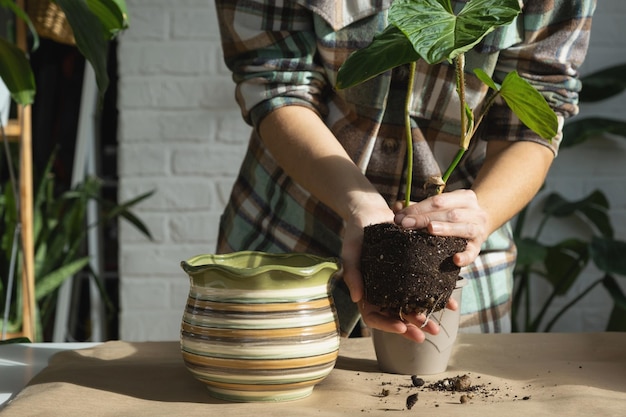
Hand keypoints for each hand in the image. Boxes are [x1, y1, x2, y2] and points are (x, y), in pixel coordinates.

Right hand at [339, 196, 458, 342]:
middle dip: (413, 326)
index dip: (387, 325)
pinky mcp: (410, 272)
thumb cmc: (356, 234)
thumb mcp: (350, 253)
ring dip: (425, 317)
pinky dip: (436, 296)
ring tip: (439, 325)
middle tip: (429, 332)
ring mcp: (397, 284)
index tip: (402, 326)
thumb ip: (352, 274)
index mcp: (366, 293)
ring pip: (411, 307)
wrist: (371, 213)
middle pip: (396, 316)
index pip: (373, 317)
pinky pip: (423, 288)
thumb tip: (356, 298)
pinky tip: (449, 301)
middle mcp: (382, 292)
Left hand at [392, 189, 488, 266]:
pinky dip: (465, 256)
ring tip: (430, 229)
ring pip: (463, 228)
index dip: (418, 208)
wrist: (479, 225)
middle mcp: (475, 212)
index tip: (400, 216)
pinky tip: (455, 259)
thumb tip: (396, 206)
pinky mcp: (478, 247)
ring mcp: (478, 229)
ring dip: (446, 229)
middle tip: (405, 224)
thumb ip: (418, 207)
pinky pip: (473, 252)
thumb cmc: (452, 215)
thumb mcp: (439, 207)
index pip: (438, 200)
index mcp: (464, 197)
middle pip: (449, 213)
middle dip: (425, 218)